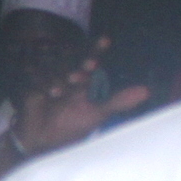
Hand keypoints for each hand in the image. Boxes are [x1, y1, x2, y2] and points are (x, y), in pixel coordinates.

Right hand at [13, 36, 150, 154]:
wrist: (44, 140)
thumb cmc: (74, 126)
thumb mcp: (98, 113)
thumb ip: (119, 100)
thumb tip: (146, 91)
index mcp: (87, 81)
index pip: (94, 60)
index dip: (98, 50)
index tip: (105, 40)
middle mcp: (70, 77)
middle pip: (74, 62)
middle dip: (79, 67)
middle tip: (81, 73)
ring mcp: (51, 80)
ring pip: (56, 70)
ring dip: (58, 80)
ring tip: (57, 93)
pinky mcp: (34, 86)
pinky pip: (37, 77)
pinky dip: (41, 82)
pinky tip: (45, 93)